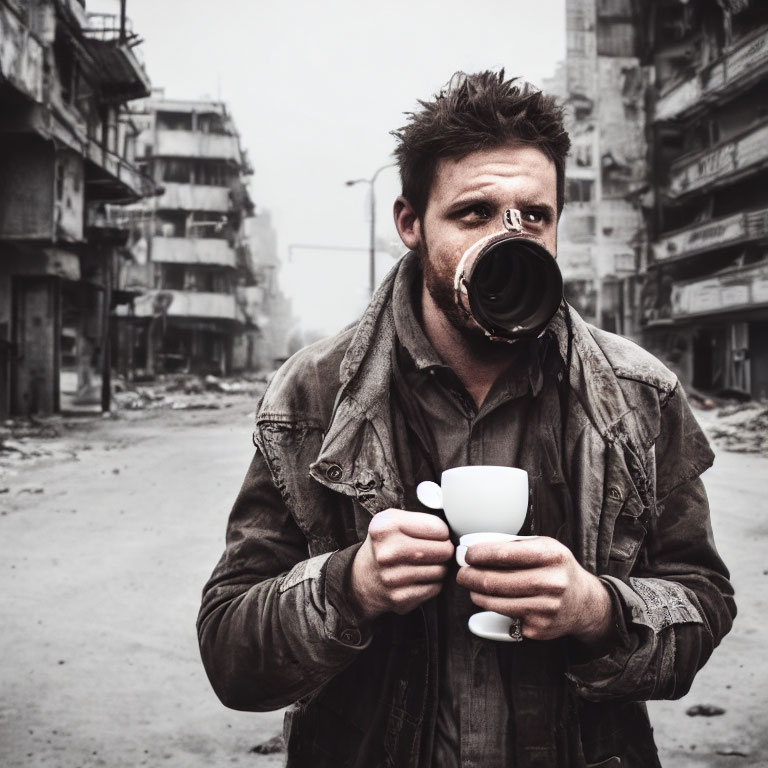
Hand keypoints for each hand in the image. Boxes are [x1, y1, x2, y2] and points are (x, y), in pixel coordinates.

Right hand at [350, 509, 453, 620]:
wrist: (362, 577)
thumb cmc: (384, 545)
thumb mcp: (392, 520)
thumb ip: (419, 519)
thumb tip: (451, 531)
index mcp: (385, 527)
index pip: (437, 527)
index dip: (442, 531)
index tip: (437, 534)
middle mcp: (387, 552)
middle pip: (442, 550)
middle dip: (445, 549)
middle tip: (438, 549)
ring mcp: (392, 577)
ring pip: (440, 570)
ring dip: (440, 567)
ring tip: (427, 563)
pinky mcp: (399, 597)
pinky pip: (434, 588)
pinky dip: (434, 582)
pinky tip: (421, 577)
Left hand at [455, 536, 613, 644]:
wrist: (584, 602)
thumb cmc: (557, 569)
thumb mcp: (544, 547)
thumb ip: (514, 546)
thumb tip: (476, 549)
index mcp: (551, 555)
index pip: (504, 554)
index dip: (479, 555)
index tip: (468, 555)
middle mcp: (551, 582)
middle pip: (494, 581)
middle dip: (470, 577)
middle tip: (462, 574)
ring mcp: (546, 608)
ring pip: (495, 602)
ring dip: (476, 594)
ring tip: (472, 587)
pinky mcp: (539, 628)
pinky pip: (505, 618)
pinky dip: (492, 609)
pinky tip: (492, 600)